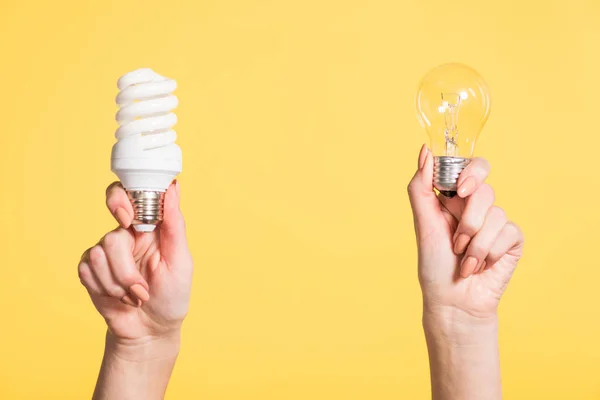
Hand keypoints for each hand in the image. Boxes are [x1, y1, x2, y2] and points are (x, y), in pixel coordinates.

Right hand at [78, 180, 192, 341]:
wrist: (151, 331)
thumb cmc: (172, 296)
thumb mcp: (181, 261)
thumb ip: (175, 224)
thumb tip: (173, 187)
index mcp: (150, 227)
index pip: (128, 195)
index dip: (121, 199)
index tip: (127, 218)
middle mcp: (127, 235)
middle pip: (112, 231)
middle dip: (123, 258)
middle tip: (138, 283)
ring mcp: (107, 253)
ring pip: (101, 252)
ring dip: (121, 282)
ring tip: (137, 295)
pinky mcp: (91, 271)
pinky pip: (88, 269)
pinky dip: (107, 289)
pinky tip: (121, 298)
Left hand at [408, 145, 523, 320]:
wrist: (453, 301)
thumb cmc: (434, 264)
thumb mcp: (423, 223)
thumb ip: (421, 186)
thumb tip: (424, 151)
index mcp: (454, 198)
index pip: (472, 167)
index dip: (471, 173)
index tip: (460, 189)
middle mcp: (476, 207)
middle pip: (485, 190)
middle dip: (469, 218)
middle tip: (457, 238)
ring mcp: (495, 223)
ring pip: (496, 214)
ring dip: (475, 244)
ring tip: (464, 261)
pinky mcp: (511, 240)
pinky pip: (508, 232)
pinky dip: (489, 253)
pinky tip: (480, 267)